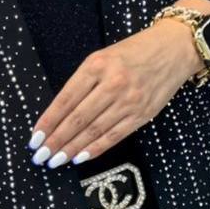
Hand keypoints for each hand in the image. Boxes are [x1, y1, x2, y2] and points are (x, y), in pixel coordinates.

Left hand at [28, 21, 202, 166]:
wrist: (174, 49)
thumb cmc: (134, 51)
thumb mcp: (103, 56)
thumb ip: (83, 81)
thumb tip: (59, 114)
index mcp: (97, 65)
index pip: (66, 99)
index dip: (48, 121)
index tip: (35, 137)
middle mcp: (113, 83)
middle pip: (78, 118)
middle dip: (56, 140)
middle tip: (41, 155)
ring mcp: (129, 100)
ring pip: (94, 131)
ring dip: (72, 148)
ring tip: (56, 159)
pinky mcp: (143, 114)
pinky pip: (114, 136)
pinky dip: (95, 149)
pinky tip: (80, 157)